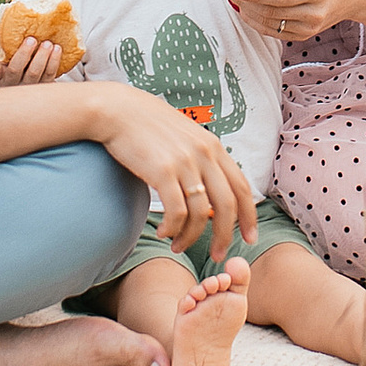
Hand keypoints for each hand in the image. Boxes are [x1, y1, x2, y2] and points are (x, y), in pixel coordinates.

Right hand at [0, 34, 65, 83]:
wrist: (35, 82)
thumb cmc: (22, 61)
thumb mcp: (12, 55)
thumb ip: (12, 42)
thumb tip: (19, 10)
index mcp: (0, 73)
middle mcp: (11, 83)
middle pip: (15, 70)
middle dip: (24, 54)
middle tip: (32, 39)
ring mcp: (27, 88)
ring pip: (34, 74)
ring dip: (42, 57)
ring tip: (48, 43)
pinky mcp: (43, 88)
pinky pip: (49, 76)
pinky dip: (54, 62)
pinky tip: (57, 49)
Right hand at [89, 83, 258, 263]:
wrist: (117, 110)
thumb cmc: (146, 126)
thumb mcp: (184, 136)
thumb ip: (200, 158)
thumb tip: (207, 188)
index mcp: (213, 146)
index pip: (242, 187)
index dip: (249, 216)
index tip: (248, 238)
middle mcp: (205, 154)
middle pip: (227, 205)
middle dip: (224, 235)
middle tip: (217, 255)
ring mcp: (185, 162)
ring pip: (201, 213)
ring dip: (191, 237)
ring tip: (178, 246)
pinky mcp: (163, 171)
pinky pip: (177, 212)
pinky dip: (172, 229)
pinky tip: (162, 233)